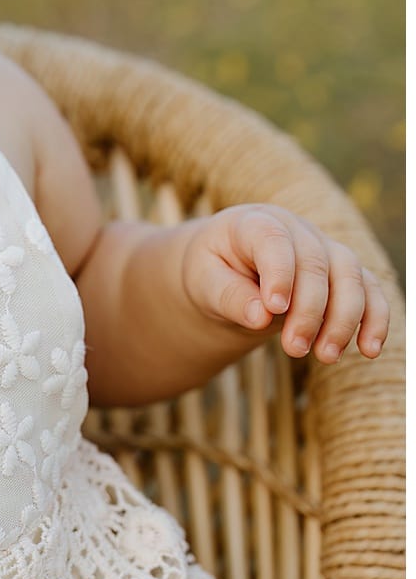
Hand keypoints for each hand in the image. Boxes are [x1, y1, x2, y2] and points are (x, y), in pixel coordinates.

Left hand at [182, 204, 390, 362]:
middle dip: (309, 310)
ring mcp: (324, 248)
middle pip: (315, 264)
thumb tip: (261, 316)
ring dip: (344, 319)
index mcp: (254, 222)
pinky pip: (369, 290)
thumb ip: (229, 296)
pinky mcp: (343, 272)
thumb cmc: (213, 272)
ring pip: (349, 276)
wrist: (227, 271)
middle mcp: (295, 230)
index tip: (274, 308)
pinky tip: (369, 350)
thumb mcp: (204, 282)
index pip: (274, 240)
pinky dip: (374, 319)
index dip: (279, 273)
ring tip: (326, 356)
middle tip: (294, 349)